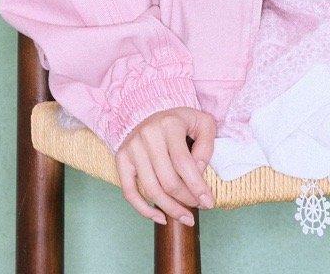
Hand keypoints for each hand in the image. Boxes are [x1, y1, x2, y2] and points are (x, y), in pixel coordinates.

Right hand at [115, 106, 216, 225]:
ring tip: (184, 217)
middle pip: (167, 179)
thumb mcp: (202, 123)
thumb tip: (198, 173)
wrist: (150, 112)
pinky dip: (144, 209)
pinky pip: (129, 192)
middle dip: (185, 199)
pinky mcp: (121, 159)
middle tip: (199, 208)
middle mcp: (147, 136)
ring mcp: (132, 148)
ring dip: (169, 208)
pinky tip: (160, 217)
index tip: (209, 202)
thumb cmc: (181, 121)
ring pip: (150, 189)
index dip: (197, 186)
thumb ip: (206, 145)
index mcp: (170, 125)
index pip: (184, 163)